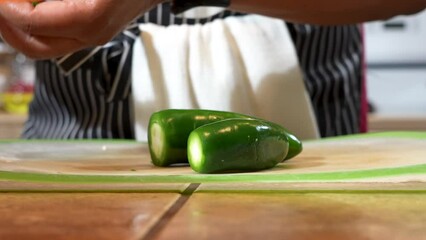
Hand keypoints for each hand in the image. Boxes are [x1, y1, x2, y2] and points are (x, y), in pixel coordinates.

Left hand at [0, 0, 160, 58]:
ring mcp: (92, 39)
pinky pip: (56, 39)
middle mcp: (90, 35)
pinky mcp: (92, 36)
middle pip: (34, 47)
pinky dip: (37, 27)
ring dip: (20, 29)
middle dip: (7, 27)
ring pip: (43, 46)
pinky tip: (33, 8)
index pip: (32, 23)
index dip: (6, 8)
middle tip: (0, 6)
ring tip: (11, 7)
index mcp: (89, 17)